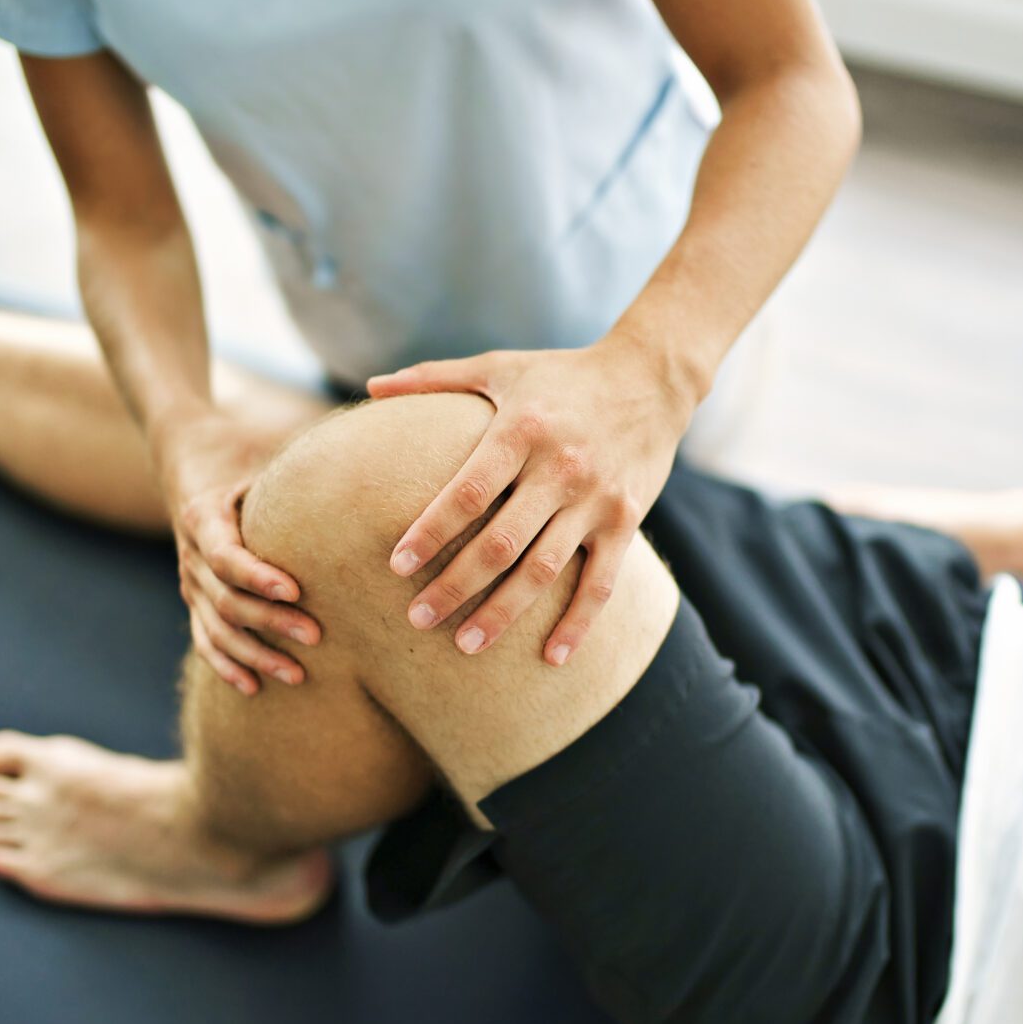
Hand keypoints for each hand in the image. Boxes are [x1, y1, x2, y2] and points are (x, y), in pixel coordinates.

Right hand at [158, 410, 319, 693]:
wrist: (190, 457)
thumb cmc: (243, 453)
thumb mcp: (263, 455)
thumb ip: (298, 469)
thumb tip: (359, 463)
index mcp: (204, 516)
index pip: (226, 556)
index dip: (257, 576)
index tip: (295, 590)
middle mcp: (190, 553)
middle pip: (225, 599)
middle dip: (270, 622)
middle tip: (316, 635)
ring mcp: (190, 582)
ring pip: (216, 629)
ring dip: (255, 655)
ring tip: (298, 674)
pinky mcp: (195, 601)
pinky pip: (205, 640)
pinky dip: (227, 666)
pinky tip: (253, 688)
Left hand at [366, 339, 693, 664]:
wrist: (651, 376)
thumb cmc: (562, 373)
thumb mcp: (499, 365)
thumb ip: (434, 378)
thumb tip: (371, 387)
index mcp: (522, 429)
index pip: (468, 492)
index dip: (430, 532)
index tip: (395, 566)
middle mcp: (560, 468)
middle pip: (500, 542)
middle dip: (455, 585)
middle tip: (416, 619)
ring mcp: (595, 499)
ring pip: (544, 569)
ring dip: (504, 613)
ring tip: (465, 644)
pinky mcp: (624, 521)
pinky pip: (601, 582)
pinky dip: (578, 624)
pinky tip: (551, 657)